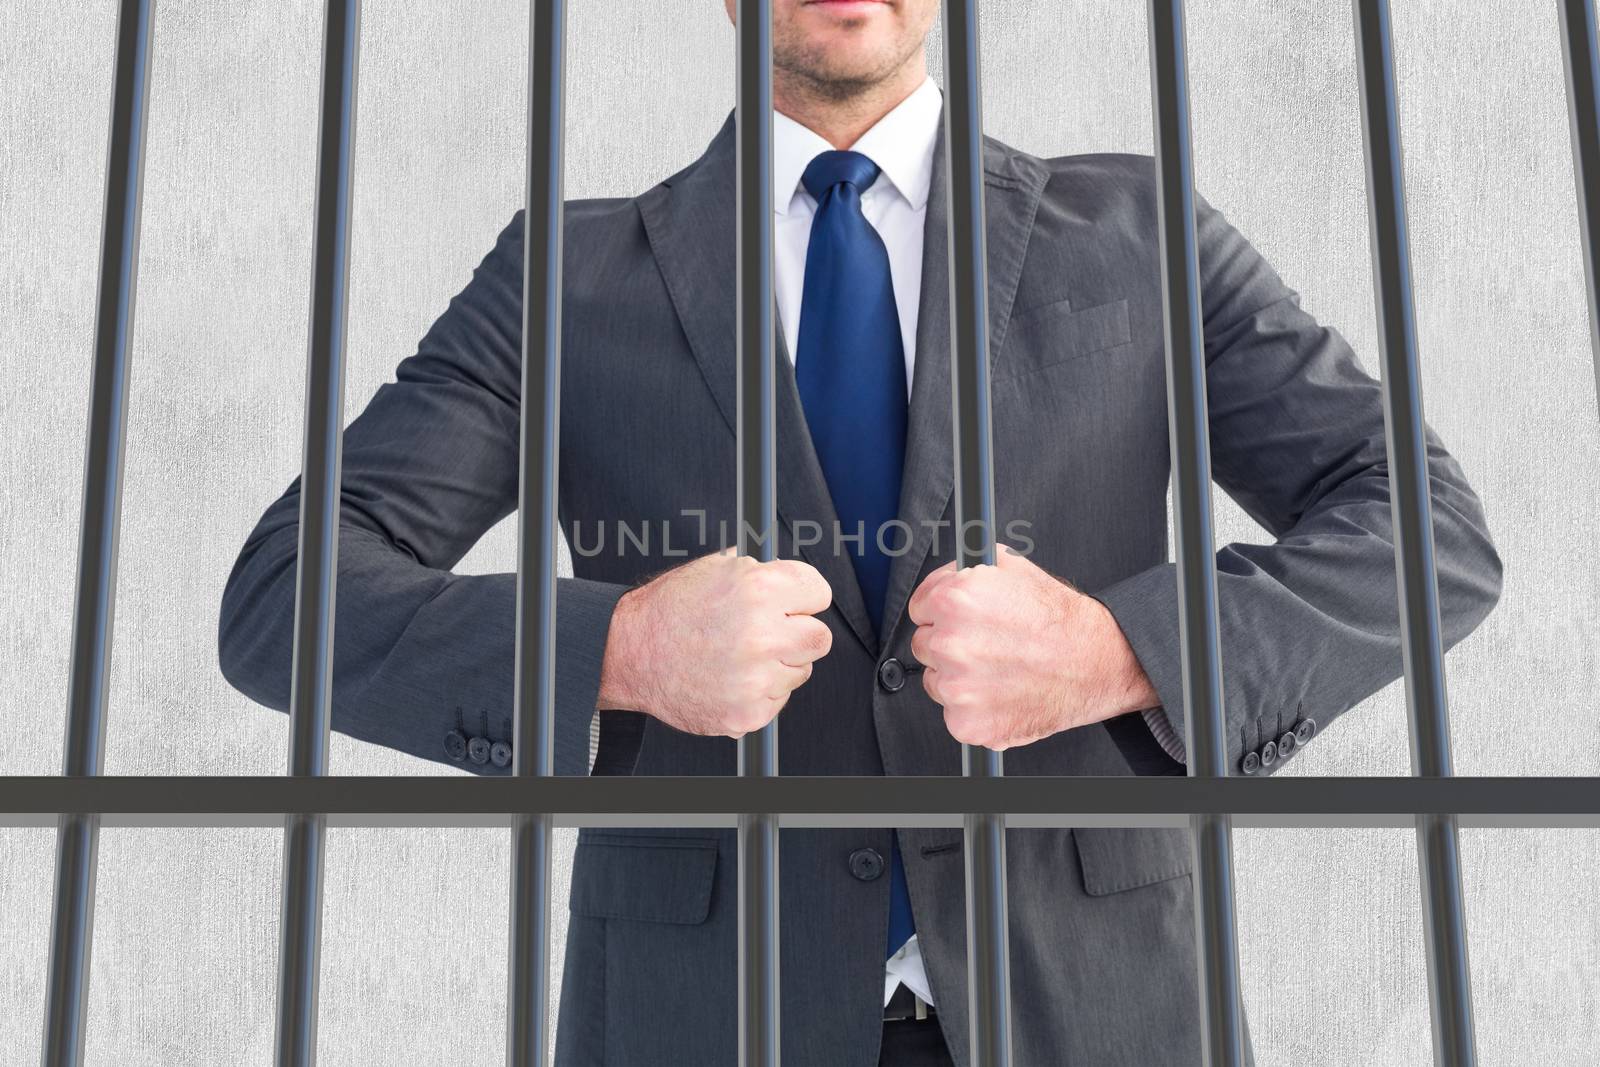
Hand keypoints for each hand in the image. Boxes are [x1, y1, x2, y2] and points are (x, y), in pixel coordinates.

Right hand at [598, 548, 832, 737]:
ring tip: (738, 655)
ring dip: (777, 664)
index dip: (803, 597)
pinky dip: (760, 691)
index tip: (795, 604)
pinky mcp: (748, 712)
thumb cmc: (667, 611)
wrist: (629, 653)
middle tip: (769, 633)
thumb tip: (787, 576)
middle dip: (797, 632)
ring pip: (800, 671)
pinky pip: (778, 700)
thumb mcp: (713, 568)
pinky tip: (731, 677)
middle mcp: (762, 634)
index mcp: (759, 589)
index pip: (819, 592)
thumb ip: (759, 571)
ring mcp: (756, 678)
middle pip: (819, 637)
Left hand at [907, 546, 1157, 749]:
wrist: (1097, 662)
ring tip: (999, 669)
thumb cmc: (1060, 619)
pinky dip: (975, 709)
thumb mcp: (1011, 568)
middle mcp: (950, 644)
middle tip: (988, 646)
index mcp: (954, 601)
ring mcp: (957, 687)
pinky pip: (954, 714)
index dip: (942, 614)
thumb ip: (965, 571)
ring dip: (959, 678)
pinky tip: (1002, 693)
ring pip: (936, 682)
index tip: (960, 621)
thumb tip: (944, 576)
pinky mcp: (968, 722)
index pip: (919, 609)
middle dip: (950, 645)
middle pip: (924, 645)